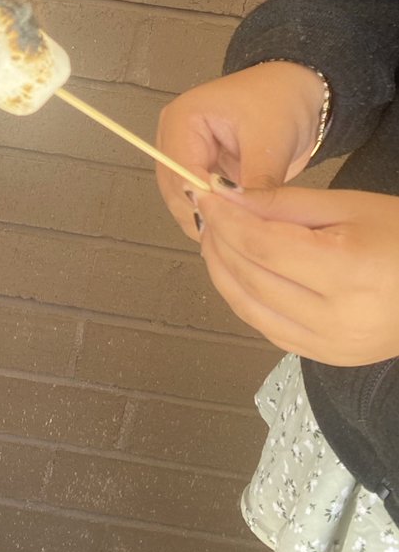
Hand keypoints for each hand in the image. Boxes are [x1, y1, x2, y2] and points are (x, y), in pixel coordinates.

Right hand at [156, 62, 325, 242]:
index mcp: (181, 120)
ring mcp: (185, 156)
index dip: (201, 201)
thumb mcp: (270, 140)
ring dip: (208, 219)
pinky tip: (236, 229)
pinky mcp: (201, 170)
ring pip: (184, 201)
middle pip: (175, 190)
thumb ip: (254, 182)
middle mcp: (174, 138)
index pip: (179, 171)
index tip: (229, 226)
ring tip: (237, 238)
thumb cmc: (281, 101)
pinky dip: (216, 216)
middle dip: (203, 214)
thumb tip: (244, 218)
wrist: (298, 92)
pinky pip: (200, 201)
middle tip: (235, 240)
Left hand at [196, 182, 398, 365]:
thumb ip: (282, 203)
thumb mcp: (348, 205)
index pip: (262, 246)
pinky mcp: (326, 358)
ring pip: (249, 308)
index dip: (225, 219)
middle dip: (218, 241)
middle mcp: (336, 318)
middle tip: (205, 212)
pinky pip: (266, 327)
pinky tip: (234, 270)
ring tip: (213, 237)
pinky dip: (241, 298)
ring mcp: (331, 346)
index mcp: (348, 272)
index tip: (202, 194)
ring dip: (220, 271)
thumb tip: (224, 195)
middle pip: (250, 277)